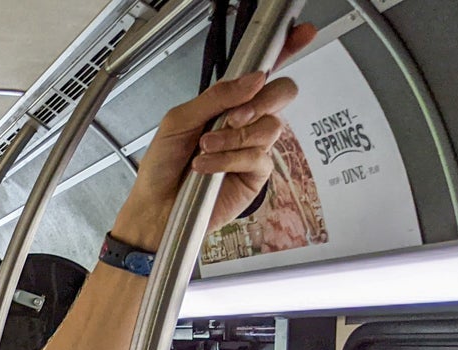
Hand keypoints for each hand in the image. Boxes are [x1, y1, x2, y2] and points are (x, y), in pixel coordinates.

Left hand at [111, 22, 316, 248]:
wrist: (155, 206)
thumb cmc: (162, 165)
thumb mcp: (179, 121)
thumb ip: (215, 97)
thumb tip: (253, 80)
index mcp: (227, 103)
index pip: (262, 73)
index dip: (285, 52)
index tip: (302, 34)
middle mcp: (245, 121)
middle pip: (281, 93)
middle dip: (261, 101)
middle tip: (233, 117)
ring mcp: (253, 147)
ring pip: (270, 126)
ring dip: (234, 136)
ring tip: (205, 147)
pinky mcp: (255, 173)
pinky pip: (257, 157)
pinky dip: (229, 159)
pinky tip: (207, 166)